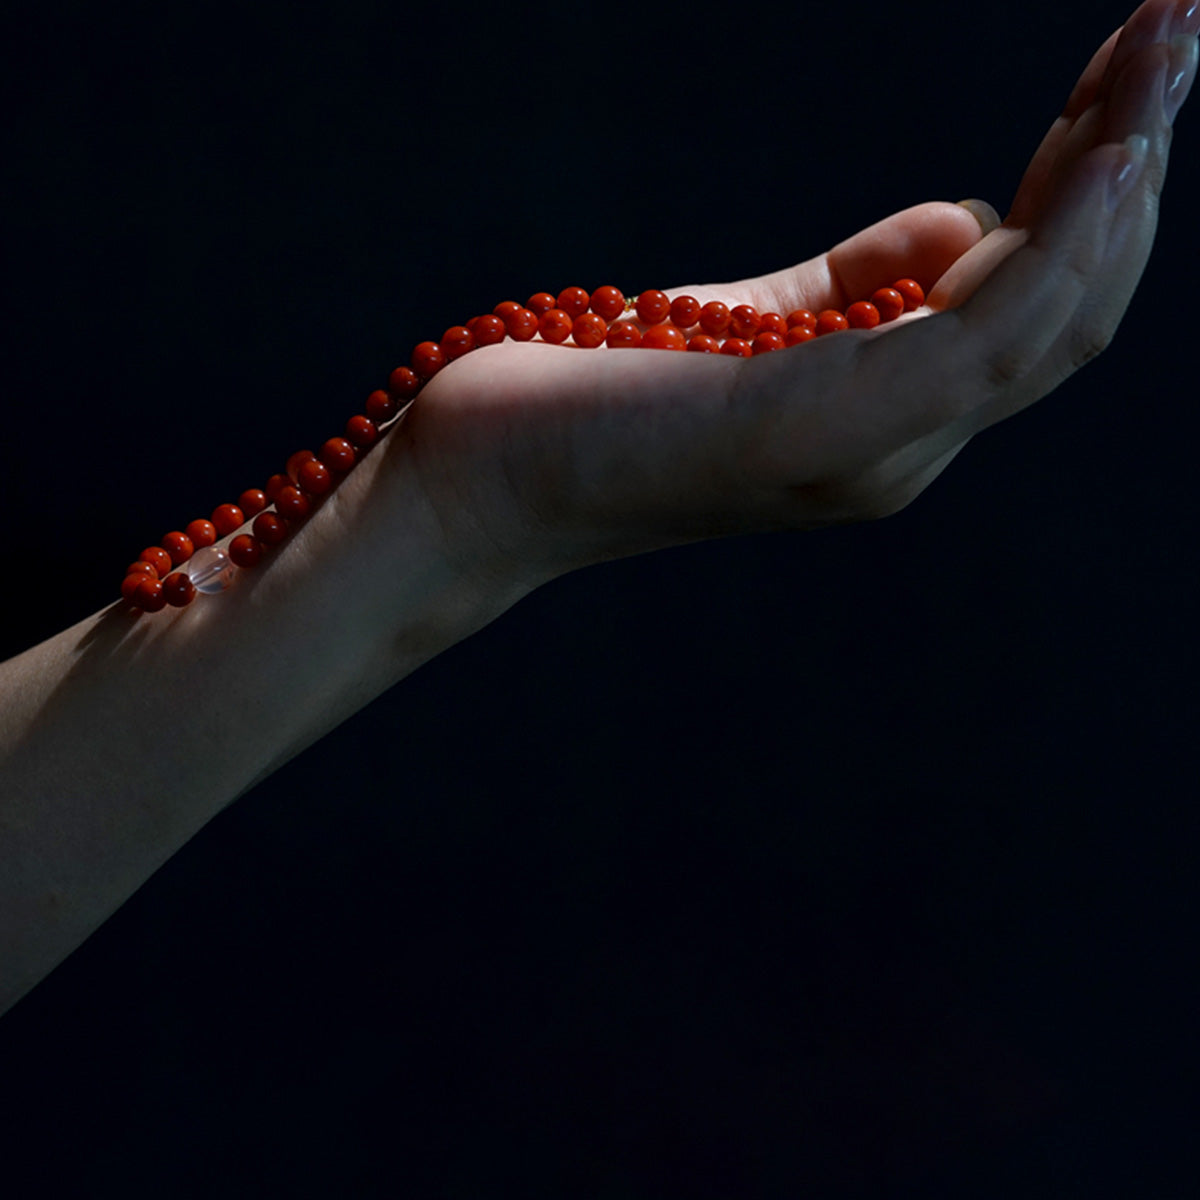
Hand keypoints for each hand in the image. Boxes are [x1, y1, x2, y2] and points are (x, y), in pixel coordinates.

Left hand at [386, 0, 1194, 584]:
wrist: (479, 482)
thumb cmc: (597, 398)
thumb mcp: (748, 322)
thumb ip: (856, 285)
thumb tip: (970, 217)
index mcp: (886, 420)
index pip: (1029, 301)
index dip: (1095, 188)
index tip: (1130, 66)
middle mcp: (902, 448)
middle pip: (1069, 304)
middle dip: (1134, 160)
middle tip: (1179, 23)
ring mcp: (873, 448)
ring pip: (1055, 313)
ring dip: (1124, 172)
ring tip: (1167, 42)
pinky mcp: (827, 427)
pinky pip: (990, 332)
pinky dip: (1063, 242)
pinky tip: (1107, 146)